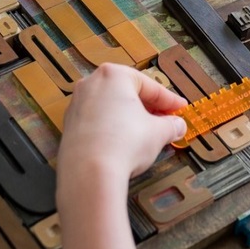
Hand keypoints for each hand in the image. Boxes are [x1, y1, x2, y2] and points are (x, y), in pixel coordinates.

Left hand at [59, 63, 186, 178]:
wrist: (90, 173)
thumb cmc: (122, 144)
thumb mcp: (159, 132)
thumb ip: (171, 125)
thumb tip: (177, 125)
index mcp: (114, 75)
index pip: (150, 86)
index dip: (169, 100)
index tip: (179, 108)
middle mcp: (91, 84)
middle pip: (128, 93)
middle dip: (149, 108)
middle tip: (165, 121)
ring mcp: (77, 104)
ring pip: (112, 107)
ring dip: (131, 118)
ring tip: (147, 134)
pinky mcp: (70, 125)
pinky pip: (98, 121)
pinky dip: (113, 128)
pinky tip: (125, 143)